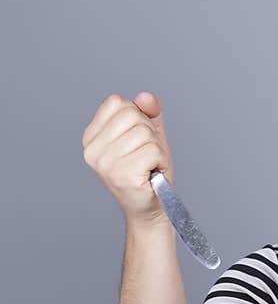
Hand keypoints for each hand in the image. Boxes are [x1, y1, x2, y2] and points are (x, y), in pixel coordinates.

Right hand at [82, 91, 173, 226]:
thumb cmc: (148, 171)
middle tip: (146, 155)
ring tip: (149, 165)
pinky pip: (153, 150)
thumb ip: (148, 112)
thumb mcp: (149, 135)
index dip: (138, 116)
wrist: (151, 207)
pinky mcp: (122, 174)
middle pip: (133, 115)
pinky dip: (160, 160)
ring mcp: (105, 163)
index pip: (117, 102)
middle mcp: (93, 150)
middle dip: (149, 133)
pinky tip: (152, 173)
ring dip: (156, 148)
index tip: (137, 140)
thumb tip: (146, 97)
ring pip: (145, 132)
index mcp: (91, 137)